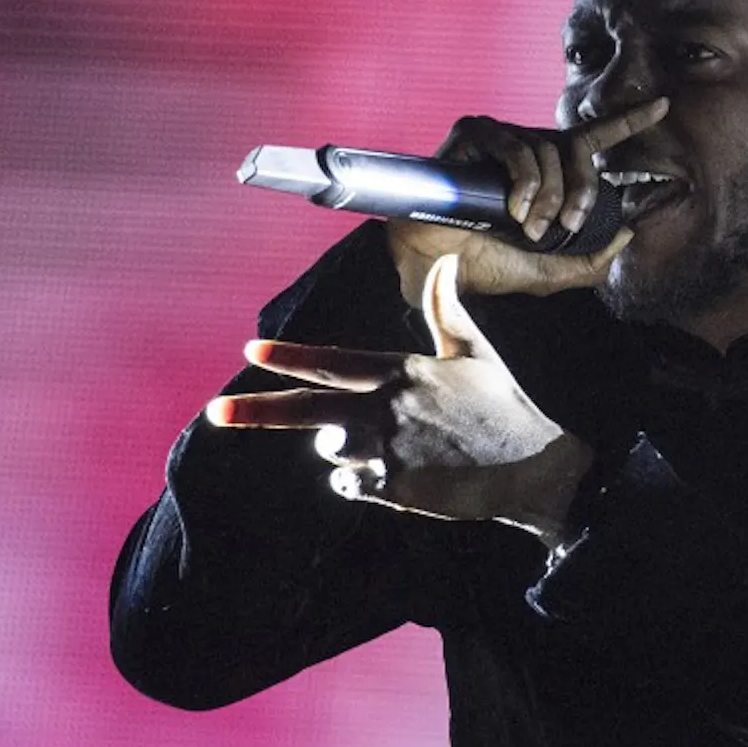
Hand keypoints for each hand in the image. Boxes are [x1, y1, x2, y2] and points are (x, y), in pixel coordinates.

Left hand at [206, 254, 594, 546]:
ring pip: (330, 449)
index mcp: (402, 371)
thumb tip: (444, 257)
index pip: (332, 361)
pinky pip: (348, 484)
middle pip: (307, 410)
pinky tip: (395, 475)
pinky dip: (358, 480)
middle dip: (257, 410)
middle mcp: (386, 410)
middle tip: (216, 413)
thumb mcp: (476, 351)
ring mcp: (386, 452)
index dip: (288, 357)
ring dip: (342, 447)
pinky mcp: (393, 488)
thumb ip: (446, 307)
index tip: (249, 354)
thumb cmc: (503, 406)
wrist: (532, 469)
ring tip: (390, 445)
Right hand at [385, 97, 668, 304]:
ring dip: (545, 197)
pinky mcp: (476, 133)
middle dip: (581, 190)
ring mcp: (502, 137)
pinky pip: (516, 148)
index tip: (664, 105)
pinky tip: (512, 208)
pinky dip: (522, 182)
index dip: (630, 120)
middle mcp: (530, 147)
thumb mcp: (550, 272)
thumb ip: (592, 261)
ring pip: (547, 153)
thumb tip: (628, 235)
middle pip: (577, 150)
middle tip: (566, 225)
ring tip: (527, 227)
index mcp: (550, 171)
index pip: (594, 138)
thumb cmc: (486, 264)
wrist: (436, 263)